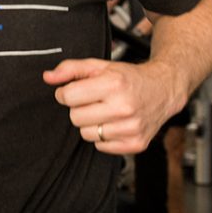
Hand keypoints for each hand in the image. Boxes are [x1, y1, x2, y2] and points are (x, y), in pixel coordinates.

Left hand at [43, 58, 183, 154]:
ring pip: (86, 134)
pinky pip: (100, 146)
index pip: (67, 97)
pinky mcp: (136, 144)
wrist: (163, 90)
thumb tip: (47, 77)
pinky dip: (103, 136)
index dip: (67, 93)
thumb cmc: (128, 77)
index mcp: (113, 84)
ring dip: (91, 123)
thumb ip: (70, 69)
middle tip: (94, 101)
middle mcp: (124, 108)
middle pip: (75, 117)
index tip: (78, 90)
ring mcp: (131, 128)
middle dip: (79, 108)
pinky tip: (115, 123)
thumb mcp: (99, 66)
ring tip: (106, 111)